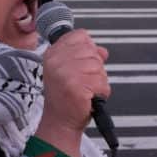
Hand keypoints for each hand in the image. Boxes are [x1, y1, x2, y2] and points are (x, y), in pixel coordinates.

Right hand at [37, 30, 109, 156]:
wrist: (60, 121)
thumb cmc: (65, 97)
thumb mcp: (70, 70)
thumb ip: (85, 56)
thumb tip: (102, 51)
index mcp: (53, 54)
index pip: (80, 35)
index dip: (88, 49)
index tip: (82, 63)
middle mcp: (56, 61)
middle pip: (92, 51)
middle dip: (94, 68)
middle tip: (83, 81)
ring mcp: (65, 73)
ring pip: (99, 67)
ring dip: (98, 81)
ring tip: (85, 90)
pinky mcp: (76, 87)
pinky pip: (102, 82)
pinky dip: (101, 92)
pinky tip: (89, 97)